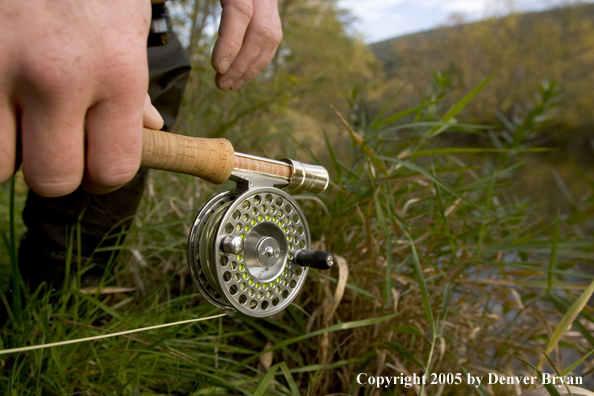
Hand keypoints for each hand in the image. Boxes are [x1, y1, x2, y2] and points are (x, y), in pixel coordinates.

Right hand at [0, 0, 150, 196]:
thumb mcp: (127, 28)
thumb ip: (134, 89)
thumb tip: (148, 130)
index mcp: (117, 71)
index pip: (112, 168)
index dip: (105, 175)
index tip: (98, 165)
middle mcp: (59, 75)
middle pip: (54, 179)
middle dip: (60, 172)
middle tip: (60, 147)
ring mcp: (2, 65)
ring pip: (1, 163)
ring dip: (16, 151)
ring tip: (27, 120)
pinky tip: (5, 102)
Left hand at [212, 0, 282, 90]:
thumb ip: (215, 9)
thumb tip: (209, 43)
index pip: (241, 12)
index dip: (231, 42)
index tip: (219, 68)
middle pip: (260, 30)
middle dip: (241, 63)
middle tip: (223, 83)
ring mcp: (271, 1)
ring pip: (270, 37)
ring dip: (251, 67)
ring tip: (232, 84)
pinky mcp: (272, 9)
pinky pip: (273, 36)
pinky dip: (259, 59)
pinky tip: (245, 73)